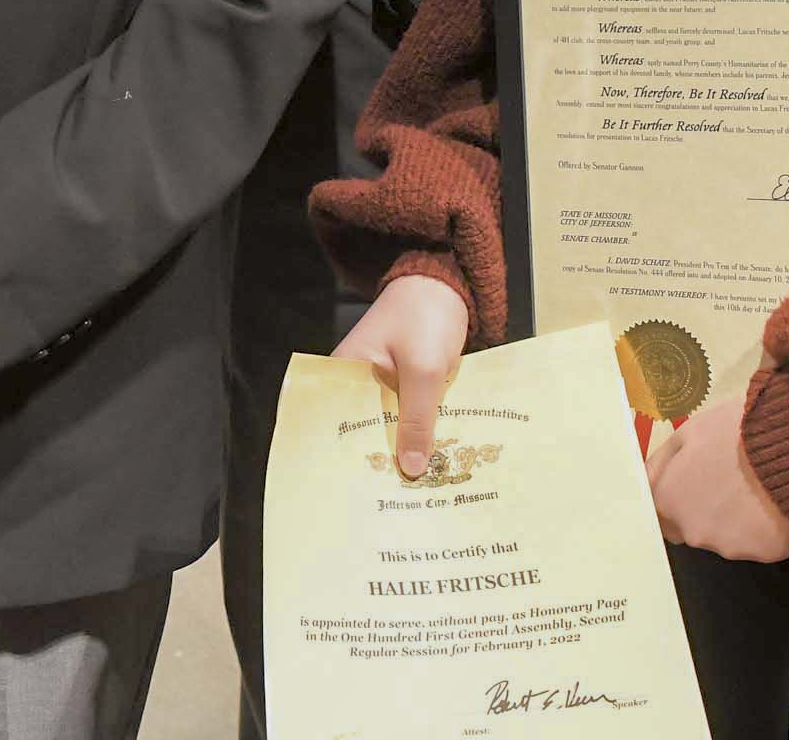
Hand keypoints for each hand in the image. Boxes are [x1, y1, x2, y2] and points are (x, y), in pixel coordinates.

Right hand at [334, 273, 467, 477]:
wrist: (448, 284)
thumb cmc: (424, 316)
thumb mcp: (424, 370)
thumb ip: (417, 419)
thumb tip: (412, 471)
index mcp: (346, 374)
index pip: (340, 424)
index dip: (353, 458)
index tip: (367, 494)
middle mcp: (359, 383)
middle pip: (369, 431)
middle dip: (386, 461)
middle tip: (403, 504)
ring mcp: (385, 384)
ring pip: (394, 427)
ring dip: (409, 449)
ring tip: (423, 493)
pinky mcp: (408, 386)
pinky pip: (412, 417)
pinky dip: (424, 434)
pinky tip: (439, 460)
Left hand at [649, 396, 788, 562]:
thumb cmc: (734, 432)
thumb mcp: (688, 432)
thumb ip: (662, 463)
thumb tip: (650, 482)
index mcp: (669, 501)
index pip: (661, 514)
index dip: (678, 498)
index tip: (694, 485)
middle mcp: (693, 532)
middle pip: (692, 529)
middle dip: (704, 512)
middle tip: (728, 484)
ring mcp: (730, 547)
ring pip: (726, 539)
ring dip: (735, 521)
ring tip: (756, 491)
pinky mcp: (765, 554)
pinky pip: (760, 543)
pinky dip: (765, 530)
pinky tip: (776, 504)